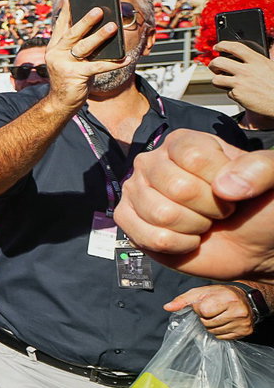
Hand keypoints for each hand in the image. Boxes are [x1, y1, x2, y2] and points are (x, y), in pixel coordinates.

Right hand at [44, 4, 125, 108]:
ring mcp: (64, 65)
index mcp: (55, 46)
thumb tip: (100, 27)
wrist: (60, 102)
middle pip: (72, 33)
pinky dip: (113, 63)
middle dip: (86, 21)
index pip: (61, 24)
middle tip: (98, 9)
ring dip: (99, 37)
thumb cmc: (70, 77)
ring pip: (84, 47)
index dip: (66, 10)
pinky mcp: (74, 76)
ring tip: (112, 27)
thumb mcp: (70, 57)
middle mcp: (56, 53)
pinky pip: (97, 67)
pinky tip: (126, 58)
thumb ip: (78, 44)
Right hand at [116, 130, 273, 279]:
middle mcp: (153, 162)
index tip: (233, 189)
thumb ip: (262, 168)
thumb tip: (225, 187)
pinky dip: (178, 244)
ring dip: (193, 227)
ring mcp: (136, 192)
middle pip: (177, 187)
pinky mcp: (128, 220)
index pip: (193, 157)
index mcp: (183, 142)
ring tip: (202, 222)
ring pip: (162, 214)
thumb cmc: (259, 208)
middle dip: (209, 208)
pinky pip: (150, 237)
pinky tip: (187, 238)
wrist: (251, 244)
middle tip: (218, 210)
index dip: (220, 181)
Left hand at [165, 284, 254, 339]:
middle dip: (205, 318)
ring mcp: (242, 323)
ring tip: (218, 316)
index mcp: (227, 298)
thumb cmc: (220, 295)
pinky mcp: (245, 331)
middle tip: (213, 311)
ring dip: (211, 326)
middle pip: (207, 323)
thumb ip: (183, 300)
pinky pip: (223, 337)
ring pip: (214, 332)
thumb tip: (167, 307)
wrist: (246, 299)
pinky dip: (220, 332)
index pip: (203, 311)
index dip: (199, 309)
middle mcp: (238, 311)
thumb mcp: (201, 292)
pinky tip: (225, 322)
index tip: (204, 304)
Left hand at [209, 40, 273, 116]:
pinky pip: (227, 92)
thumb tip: (241, 58)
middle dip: (212, 64)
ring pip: (216, 79)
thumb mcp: (269, 67)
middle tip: (215, 67)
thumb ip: (254, 62)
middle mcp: (247, 70)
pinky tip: (241, 93)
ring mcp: (240, 83)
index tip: (217, 47)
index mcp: (257, 60)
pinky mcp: (237, 94)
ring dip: (218, 80)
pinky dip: (231, 93)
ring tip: (224, 81)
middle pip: (218, 62)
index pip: (235, 47)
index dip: (223, 45)